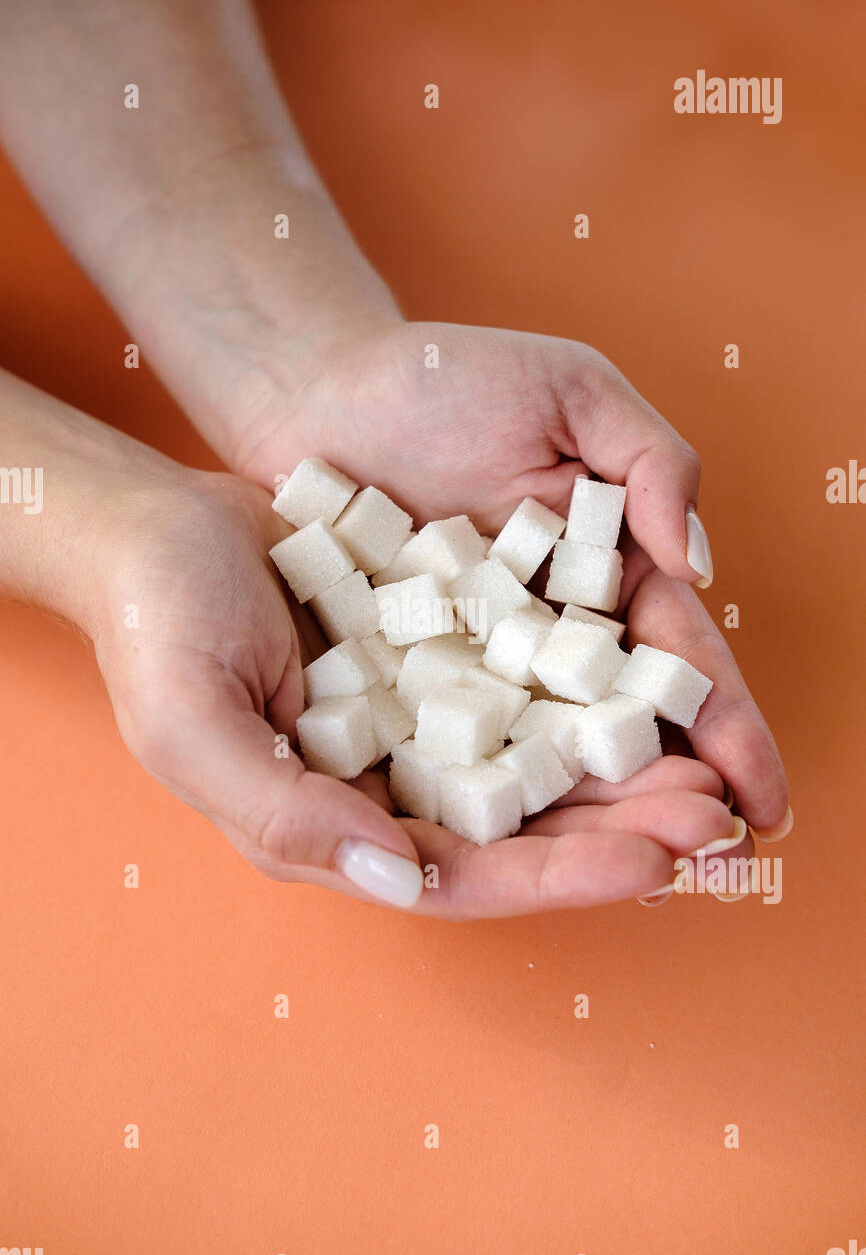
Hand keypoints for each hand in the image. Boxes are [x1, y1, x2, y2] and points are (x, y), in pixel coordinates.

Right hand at [89, 469, 744, 917]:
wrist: (155, 528)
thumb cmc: (157, 631)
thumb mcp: (196, 730)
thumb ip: (285, 815)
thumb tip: (397, 877)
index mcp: (332, 829)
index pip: (462, 879)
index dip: (559, 878)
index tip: (651, 862)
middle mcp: (387, 790)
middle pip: (521, 832)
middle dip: (619, 831)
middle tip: (713, 817)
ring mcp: (416, 725)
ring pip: (538, 765)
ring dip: (620, 769)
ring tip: (704, 761)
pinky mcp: (436, 660)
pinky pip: (525, 687)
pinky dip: (586, 693)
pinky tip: (647, 683)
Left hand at [227, 320, 789, 843]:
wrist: (317, 389)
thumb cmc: (447, 378)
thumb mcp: (573, 392)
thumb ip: (652, 463)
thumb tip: (698, 569)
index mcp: (608, 572)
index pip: (681, 664)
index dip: (729, 731)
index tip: (767, 803)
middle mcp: (550, 636)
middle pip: (624, 729)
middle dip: (673, 795)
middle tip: (711, 858)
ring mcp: (478, 666)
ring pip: (547, 755)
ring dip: (597, 817)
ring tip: (643, 876)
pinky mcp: (404, 680)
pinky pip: (453, 746)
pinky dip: (491, 798)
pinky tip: (520, 852)